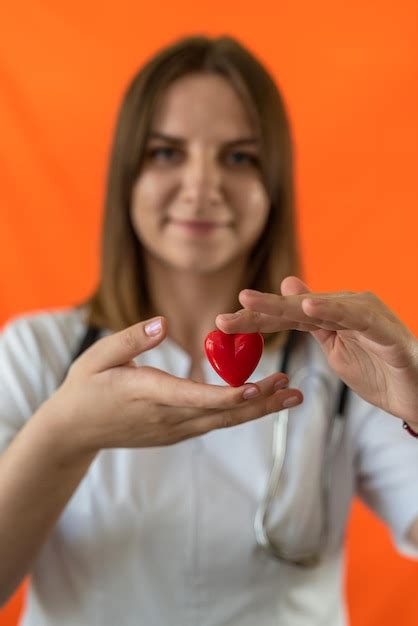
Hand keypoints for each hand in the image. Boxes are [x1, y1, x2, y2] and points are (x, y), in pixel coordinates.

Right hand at [45, 316, 302, 455]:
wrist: (73, 430)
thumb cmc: (85, 387)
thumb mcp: (98, 356)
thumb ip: (132, 339)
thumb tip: (163, 322)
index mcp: (148, 393)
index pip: (196, 397)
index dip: (230, 396)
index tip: (261, 387)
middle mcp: (167, 417)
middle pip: (222, 414)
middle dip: (261, 402)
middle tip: (295, 390)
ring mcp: (172, 430)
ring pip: (223, 422)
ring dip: (258, 409)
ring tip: (290, 396)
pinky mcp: (174, 433)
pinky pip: (212, 423)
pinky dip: (240, 413)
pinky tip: (260, 402)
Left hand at [216, 276, 417, 423]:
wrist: (417, 394)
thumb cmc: (378, 371)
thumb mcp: (335, 347)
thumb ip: (312, 321)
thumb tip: (290, 288)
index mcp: (332, 316)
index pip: (287, 315)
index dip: (255, 319)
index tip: (223, 324)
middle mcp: (346, 309)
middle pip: (296, 309)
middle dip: (258, 311)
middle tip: (225, 315)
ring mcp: (365, 316)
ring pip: (318, 309)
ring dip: (282, 306)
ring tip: (250, 302)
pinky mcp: (383, 331)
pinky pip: (355, 318)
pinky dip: (332, 311)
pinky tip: (307, 306)